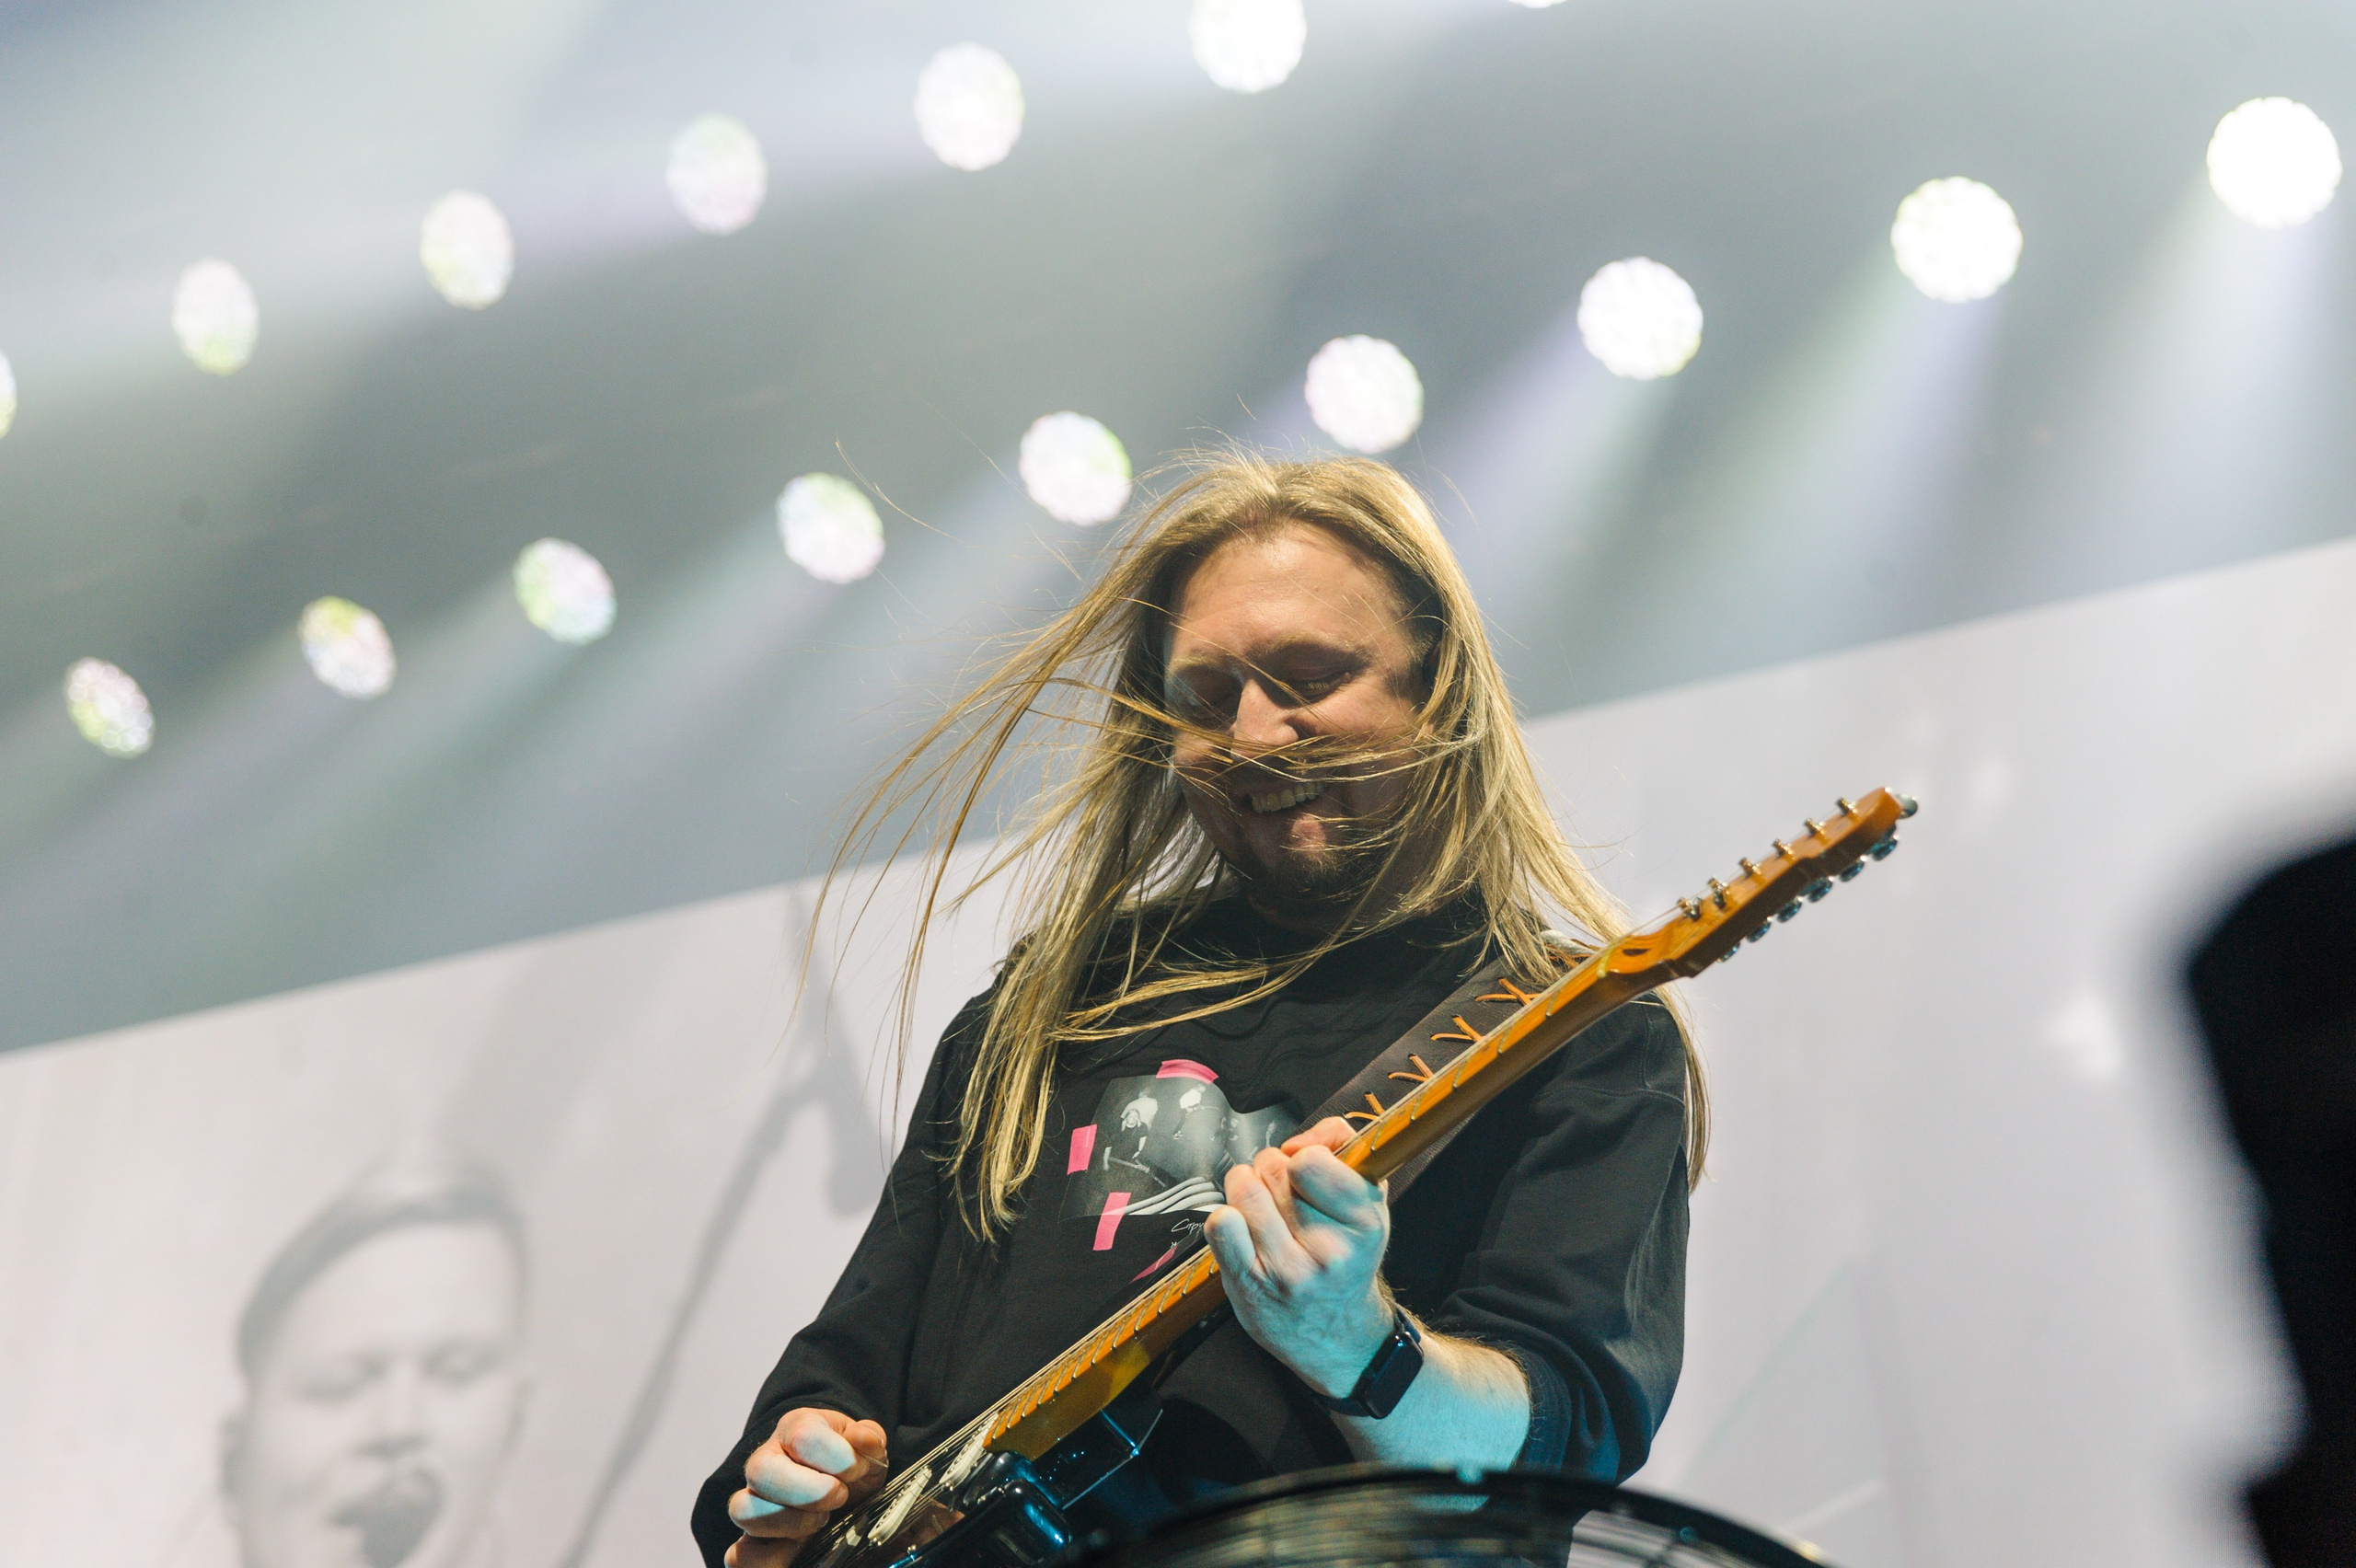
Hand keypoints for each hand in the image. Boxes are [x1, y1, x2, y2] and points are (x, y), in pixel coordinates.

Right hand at [726, 1408, 887, 1567]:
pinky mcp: (751, 1533)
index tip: (856, 1471)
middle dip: (810, 1492)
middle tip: (839, 1497)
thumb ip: (870, 1437)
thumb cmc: (847, 1461)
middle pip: (761, 1470)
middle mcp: (766, 1459)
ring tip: (822, 1519)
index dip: (838, 1458)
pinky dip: (769, 1554)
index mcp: (796, 1428)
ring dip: (791, 1522)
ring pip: (744, 1509)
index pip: (804, 1437)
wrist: (837, 1482)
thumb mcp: (866, 1445)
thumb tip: (861, 1438)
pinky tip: (800, 1545)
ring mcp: (753, 1497)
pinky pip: (740, 1551)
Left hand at [1204, 1116, 1394, 1399]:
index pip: (1310, 1159)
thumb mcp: (1369, 1203)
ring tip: (1260, 1204)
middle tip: (1283, 1193)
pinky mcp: (1251, 1287)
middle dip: (1272, 1169)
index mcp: (1365, 1222)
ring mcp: (1288, 1271)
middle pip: (1273, 1169)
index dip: (1304, 1155)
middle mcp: (1329, 1250)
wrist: (1338, 1336)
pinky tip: (1241, 1229)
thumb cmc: (1347, 1258)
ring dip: (1245, 1186)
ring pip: (1244, 1190)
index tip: (1307, 1171)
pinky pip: (1221, 1224)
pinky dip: (1225, 1218)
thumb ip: (1344, 1149)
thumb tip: (1301, 1136)